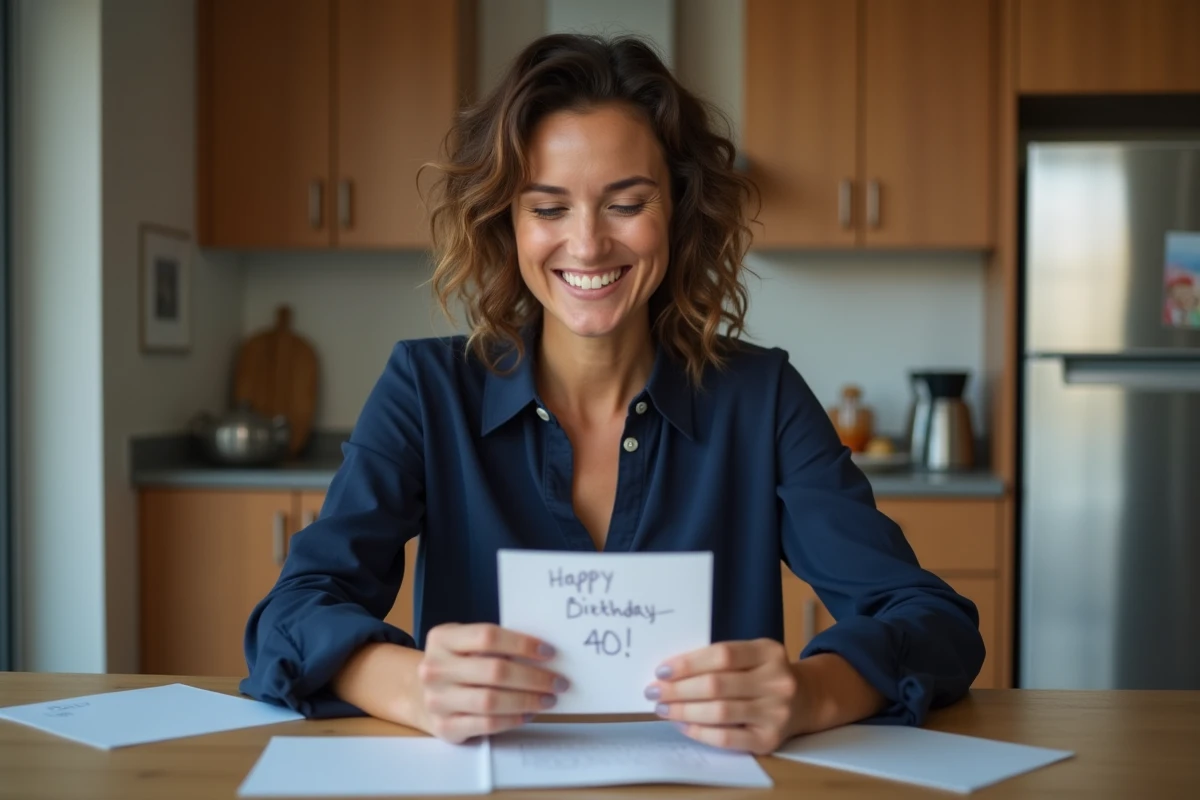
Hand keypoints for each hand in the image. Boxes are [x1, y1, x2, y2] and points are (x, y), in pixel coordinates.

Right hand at [415, 623, 568, 742]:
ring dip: (527, 700)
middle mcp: (435, 668)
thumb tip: (543, 653)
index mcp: (442, 638)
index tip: (549, 652)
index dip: (522, 644)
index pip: (488, 636)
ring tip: (548, 699)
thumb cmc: (456, 664)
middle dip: (534, 677)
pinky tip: (528, 714)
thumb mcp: (465, 644)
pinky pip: (486, 724)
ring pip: (491, 701)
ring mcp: (437, 699)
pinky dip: (512, 719)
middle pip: (494, 671)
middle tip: (559, 681)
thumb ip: (495, 644)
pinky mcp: (444, 727)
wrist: (420, 694)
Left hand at [644, 639, 809, 754]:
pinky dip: (700, 732)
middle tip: (654, 691)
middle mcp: (777, 682)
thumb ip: (720, 659)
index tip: (662, 670)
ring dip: (684, 711)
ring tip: (663, 708)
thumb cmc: (765, 674)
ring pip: (719, 713)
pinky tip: (683, 725)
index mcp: (769, 651)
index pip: (722, 655)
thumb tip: (670, 671)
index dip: (688, 663)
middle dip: (678, 689)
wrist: (807, 700)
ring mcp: (776, 713)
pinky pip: (727, 738)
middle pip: (717, 685)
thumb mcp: (753, 655)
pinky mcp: (769, 740)